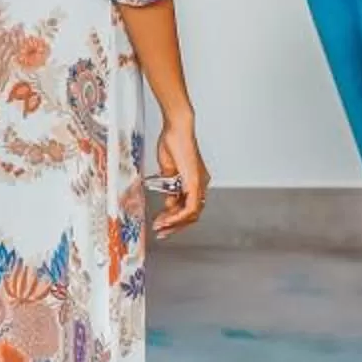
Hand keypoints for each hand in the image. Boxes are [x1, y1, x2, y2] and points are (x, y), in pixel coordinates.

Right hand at [152, 122, 208, 237]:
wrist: (177, 129)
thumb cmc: (172, 142)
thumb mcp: (168, 172)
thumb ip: (170, 190)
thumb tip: (169, 205)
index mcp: (195, 181)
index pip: (188, 207)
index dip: (175, 218)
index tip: (162, 224)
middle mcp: (201, 184)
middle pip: (192, 214)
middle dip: (175, 226)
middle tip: (161, 233)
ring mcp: (200, 184)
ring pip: (192, 214)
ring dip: (174, 223)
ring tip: (160, 227)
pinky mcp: (196, 183)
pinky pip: (190, 207)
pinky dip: (178, 216)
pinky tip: (167, 219)